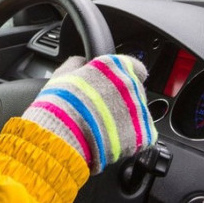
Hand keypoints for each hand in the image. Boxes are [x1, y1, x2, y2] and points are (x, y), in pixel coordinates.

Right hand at [22, 54, 155, 174]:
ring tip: (104, 129)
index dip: (125, 77)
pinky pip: (143, 135)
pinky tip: (113, 140)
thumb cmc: (60, 105)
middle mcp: (131, 84)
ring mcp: (139, 109)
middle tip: (103, 111)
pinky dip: (131, 138)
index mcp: (115, 66)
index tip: (117, 85)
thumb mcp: (62, 74)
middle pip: (136, 91)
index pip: (135, 66)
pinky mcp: (143, 133)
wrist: (63, 135)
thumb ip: (77, 63)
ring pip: (139, 113)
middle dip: (123, 100)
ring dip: (126, 119)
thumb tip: (82, 62)